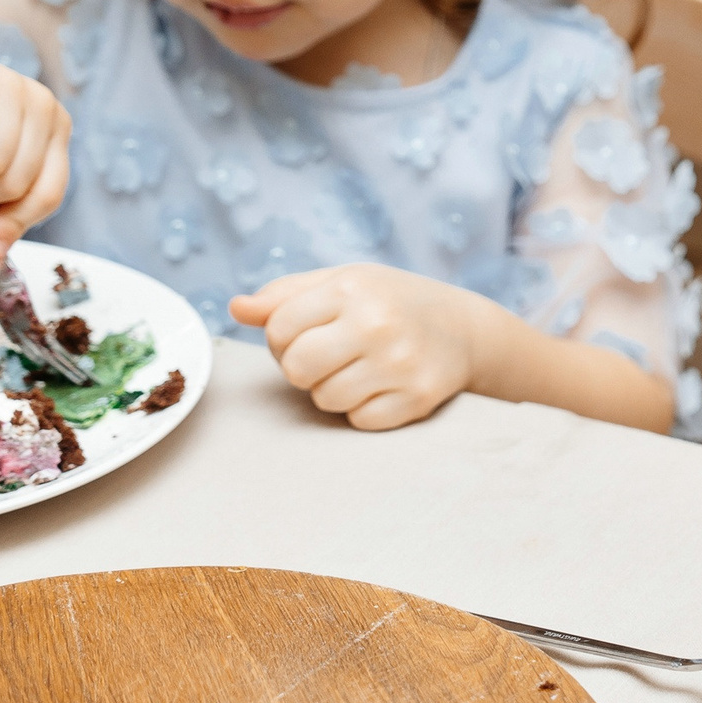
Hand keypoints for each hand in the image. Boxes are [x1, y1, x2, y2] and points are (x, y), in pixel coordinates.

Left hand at [228, 264, 492, 430]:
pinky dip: (364, 409)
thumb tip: (236, 308)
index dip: (284, 338)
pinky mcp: (417, 398)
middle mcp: (376, 323)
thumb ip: (285, 295)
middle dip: (304, 368)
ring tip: (359, 369)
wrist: (465, 329)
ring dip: (333, 390)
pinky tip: (383, 386)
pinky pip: (359, 420)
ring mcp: (399, 363)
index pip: (279, 328)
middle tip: (329, 357)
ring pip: (325, 399)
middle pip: (296, 368)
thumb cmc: (390, 302)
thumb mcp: (341, 281)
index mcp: (351, 287)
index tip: (309, 334)